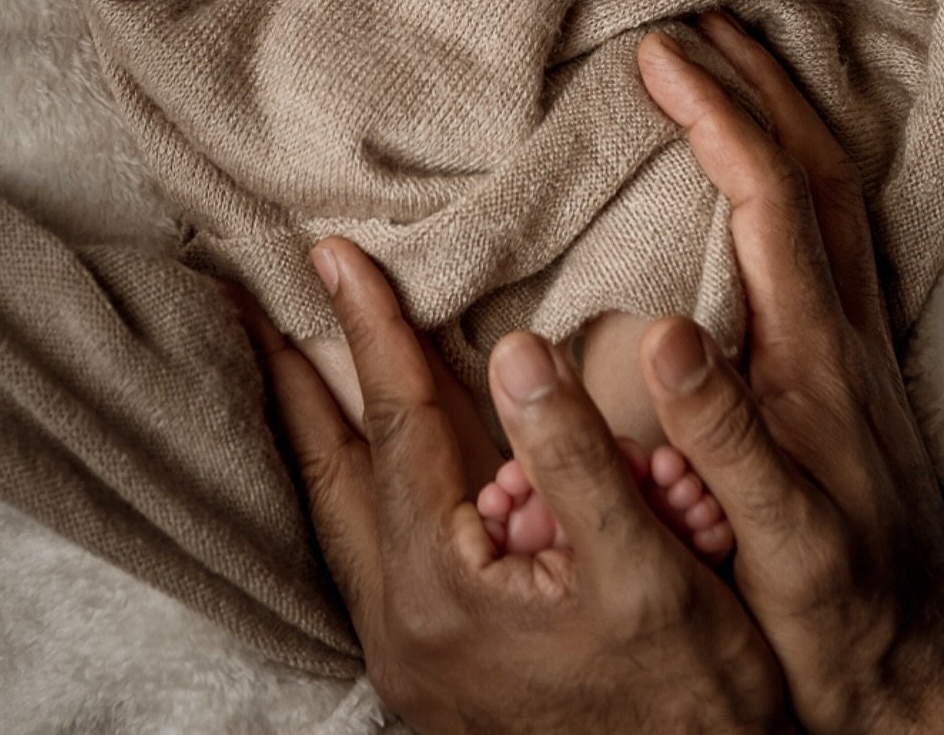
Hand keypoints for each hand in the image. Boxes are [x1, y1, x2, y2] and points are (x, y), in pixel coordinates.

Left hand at [248, 241, 785, 734]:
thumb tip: (517, 350)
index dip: (369, 329)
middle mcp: (403, 628)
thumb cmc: (692, 704)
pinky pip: (371, 551)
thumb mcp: (650, 573)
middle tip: (251, 306)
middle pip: (329, 474)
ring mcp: (412, 660)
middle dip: (296, 381)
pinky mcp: (436, 676)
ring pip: (342, 517)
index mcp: (443, 590)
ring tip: (299, 369)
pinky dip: (360, 484)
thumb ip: (576, 458)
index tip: (333, 253)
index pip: (396, 425)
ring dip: (320, 433)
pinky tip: (376, 468)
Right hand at [634, 14, 943, 734]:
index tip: (658, 53)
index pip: (767, 197)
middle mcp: (846, 329)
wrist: (918, 675)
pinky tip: (764, 171)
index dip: (715, 115)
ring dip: (782, 112)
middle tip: (694, 21)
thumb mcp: (774, 544)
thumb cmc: (832, 620)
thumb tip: (661, 328)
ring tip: (729, 63)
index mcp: (816, 354)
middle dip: (755, 82)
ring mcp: (855, 344)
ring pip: (831, 192)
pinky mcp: (852, 368)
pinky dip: (795, 167)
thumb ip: (721, 440)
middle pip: (813, 168)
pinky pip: (829, 230)